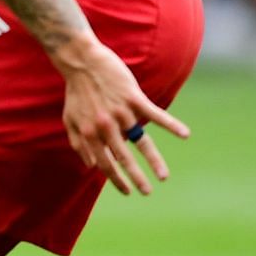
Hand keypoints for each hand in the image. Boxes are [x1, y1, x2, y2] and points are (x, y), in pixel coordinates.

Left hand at [56, 35, 189, 195]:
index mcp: (89, 133)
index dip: (116, 179)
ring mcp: (121, 112)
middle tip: (147, 192)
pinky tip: (185, 134)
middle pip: (124, 158)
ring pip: (141, 141)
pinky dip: (171, 125)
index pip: (105, 164)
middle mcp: (105, 126)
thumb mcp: (69, 120)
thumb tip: (90, 166)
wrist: (82, 62)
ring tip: (163, 177)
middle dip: (136, 178)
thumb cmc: (76, 92)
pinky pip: (155, 115)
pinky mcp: (134, 98)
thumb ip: (78, 144)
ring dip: (153, 162)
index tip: (127, 191)